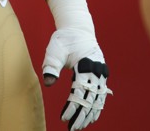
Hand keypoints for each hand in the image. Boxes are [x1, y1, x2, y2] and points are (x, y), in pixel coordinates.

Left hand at [42, 0, 111, 129]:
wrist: (78, 28)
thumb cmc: (65, 39)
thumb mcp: (55, 49)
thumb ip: (51, 65)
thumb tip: (48, 83)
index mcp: (86, 64)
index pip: (79, 92)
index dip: (72, 107)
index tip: (64, 118)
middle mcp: (97, 70)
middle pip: (90, 99)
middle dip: (81, 115)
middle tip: (72, 128)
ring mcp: (101, 72)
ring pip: (98, 99)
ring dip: (90, 114)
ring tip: (81, 126)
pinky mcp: (101, 74)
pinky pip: (101, 94)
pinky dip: (97, 106)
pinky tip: (91, 117)